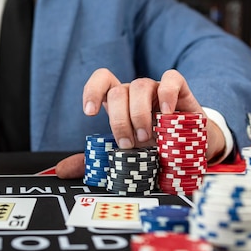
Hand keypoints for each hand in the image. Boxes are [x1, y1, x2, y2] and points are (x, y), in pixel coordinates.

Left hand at [56, 68, 224, 178]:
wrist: (189, 148)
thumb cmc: (153, 147)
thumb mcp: (122, 155)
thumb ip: (92, 160)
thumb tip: (60, 171)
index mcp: (120, 103)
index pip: (102, 80)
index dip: (92, 90)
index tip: (89, 113)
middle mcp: (136, 92)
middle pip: (118, 91)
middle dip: (120, 121)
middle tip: (130, 144)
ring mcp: (157, 89)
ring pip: (140, 86)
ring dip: (140, 114)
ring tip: (149, 137)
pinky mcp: (180, 90)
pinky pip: (171, 79)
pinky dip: (167, 95)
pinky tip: (167, 114)